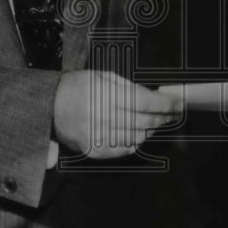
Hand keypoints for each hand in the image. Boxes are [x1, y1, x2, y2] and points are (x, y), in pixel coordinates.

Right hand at [53, 70, 182, 158]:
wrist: (49, 106)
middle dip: (164, 117)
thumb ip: (128, 87)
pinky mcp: (94, 150)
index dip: (166, 103)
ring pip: (137, 137)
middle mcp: (103, 117)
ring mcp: (98, 137)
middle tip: (174, 113)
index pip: (145, 101)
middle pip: (145, 121)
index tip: (178, 102)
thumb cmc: (78, 87)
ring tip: (158, 122)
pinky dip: (135, 143)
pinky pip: (122, 150)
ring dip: (151, 130)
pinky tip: (140, 135)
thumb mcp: (102, 76)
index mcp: (106, 95)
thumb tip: (153, 97)